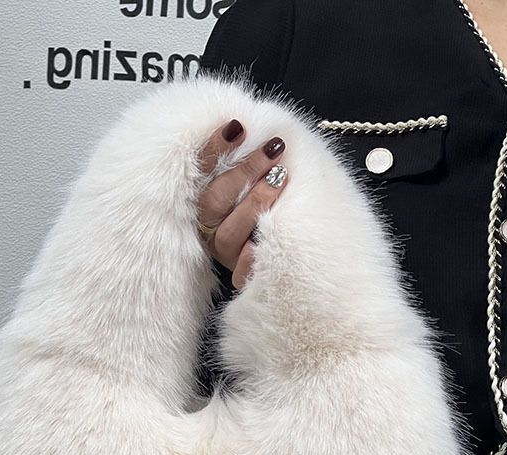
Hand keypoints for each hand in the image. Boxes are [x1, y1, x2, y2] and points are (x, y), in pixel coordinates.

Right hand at [195, 118, 288, 289]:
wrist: (304, 250)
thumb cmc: (281, 198)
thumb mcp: (268, 172)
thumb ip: (259, 153)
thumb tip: (267, 126)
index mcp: (206, 199)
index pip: (202, 169)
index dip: (215, 148)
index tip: (238, 126)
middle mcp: (209, 227)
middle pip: (213, 202)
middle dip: (243, 173)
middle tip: (274, 149)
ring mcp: (223, 253)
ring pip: (227, 235)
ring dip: (254, 204)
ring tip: (281, 179)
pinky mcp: (239, 276)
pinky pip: (241, 272)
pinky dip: (252, 257)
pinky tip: (265, 239)